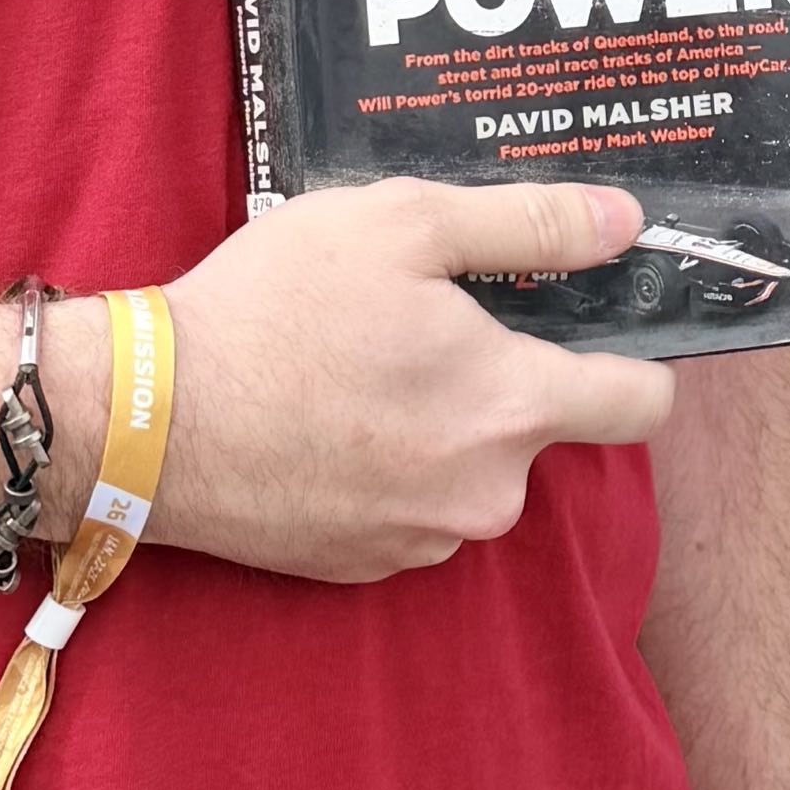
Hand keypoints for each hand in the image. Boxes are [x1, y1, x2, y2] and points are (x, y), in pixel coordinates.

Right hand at [53, 180, 673, 582]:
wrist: (148, 421)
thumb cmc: (277, 307)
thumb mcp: (404, 224)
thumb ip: (530, 224)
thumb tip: (626, 221)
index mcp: (512, 407)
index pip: (641, 403)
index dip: (636, 356)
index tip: (598, 324)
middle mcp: (485, 493)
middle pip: (538, 427)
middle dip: (499, 377)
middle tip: (420, 319)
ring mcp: (421, 541)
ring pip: (469, 469)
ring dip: (438, 423)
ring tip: (358, 364)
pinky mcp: (361, 567)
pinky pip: (410, 507)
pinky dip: (386, 466)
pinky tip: (325, 418)